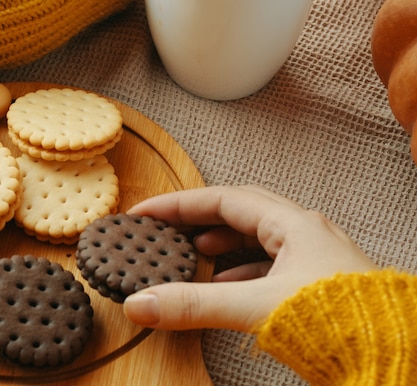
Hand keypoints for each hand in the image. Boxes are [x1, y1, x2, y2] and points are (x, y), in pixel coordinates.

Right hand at [123, 185, 376, 331]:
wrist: (392, 354)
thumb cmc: (339, 320)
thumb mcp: (258, 308)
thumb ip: (197, 305)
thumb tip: (143, 303)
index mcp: (293, 223)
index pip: (224, 200)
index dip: (180, 205)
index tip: (147, 213)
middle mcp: (304, 231)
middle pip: (241, 212)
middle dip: (200, 219)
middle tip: (167, 229)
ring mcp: (313, 254)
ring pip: (257, 239)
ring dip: (222, 246)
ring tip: (191, 257)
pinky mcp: (317, 279)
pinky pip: (270, 265)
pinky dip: (242, 272)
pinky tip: (225, 288)